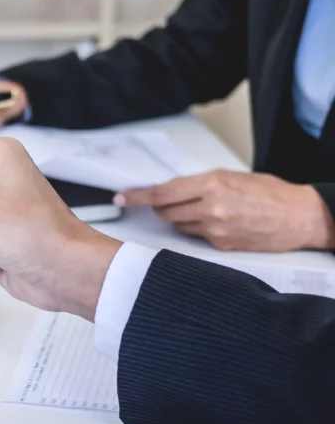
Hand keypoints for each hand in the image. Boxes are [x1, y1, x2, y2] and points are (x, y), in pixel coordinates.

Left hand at [116, 170, 334, 251]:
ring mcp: (215, 229)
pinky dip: (198, 230)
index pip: (162, 192)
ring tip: (204, 211)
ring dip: (181, 218)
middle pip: (165, 211)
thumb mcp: (234, 177)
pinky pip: (195, 237)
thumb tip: (174, 189)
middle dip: (162, 206)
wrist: (302, 217)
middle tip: (169, 201)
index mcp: (213, 184)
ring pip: (178, 225)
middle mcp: (211, 207)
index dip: (137, 196)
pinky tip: (217, 224)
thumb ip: (202, 184)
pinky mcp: (220, 246)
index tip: (122, 197)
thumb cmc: (272, 194)